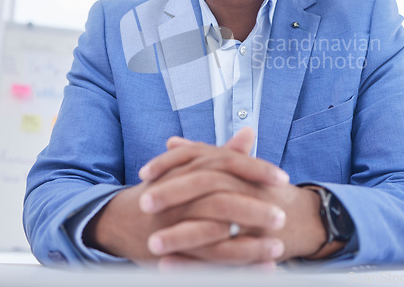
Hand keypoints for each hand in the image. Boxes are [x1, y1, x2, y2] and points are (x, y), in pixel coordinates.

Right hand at [83, 129, 289, 264]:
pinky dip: (234, 267)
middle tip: (282, 216)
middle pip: (220, 199)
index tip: (282, 178)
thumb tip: (249, 132)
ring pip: (213, 233)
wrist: (121, 217)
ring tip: (277, 249)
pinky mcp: (171, 251)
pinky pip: (204, 262)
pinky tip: (258, 270)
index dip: (255, 170)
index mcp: (188, 169)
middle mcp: (179, 194)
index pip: (225, 164)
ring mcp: (173, 223)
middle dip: (253, 208)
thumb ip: (223, 152)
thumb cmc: (164, 188)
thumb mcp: (190, 166)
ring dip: (247, 244)